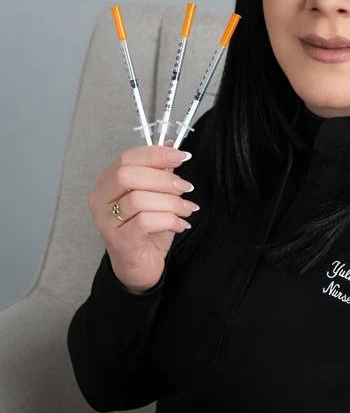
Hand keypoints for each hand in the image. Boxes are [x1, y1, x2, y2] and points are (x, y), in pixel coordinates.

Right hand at [87, 139, 197, 292]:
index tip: (181, 156)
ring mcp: (106, 220)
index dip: (156, 154)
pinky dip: (169, 220)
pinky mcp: (118, 240)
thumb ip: (161, 172)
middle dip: (163, 179)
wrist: (139, 266)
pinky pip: (145, 221)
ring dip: (170, 202)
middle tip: (184, 187)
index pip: (127, 158)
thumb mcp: (156, 196)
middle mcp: (100, 199)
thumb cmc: (146, 229)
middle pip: (128, 175)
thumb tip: (173, 145)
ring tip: (186, 209)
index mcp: (107, 182)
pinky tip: (181, 225)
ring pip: (138, 199)